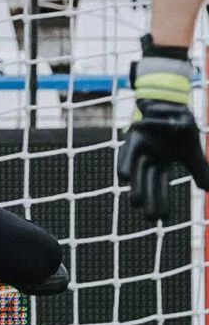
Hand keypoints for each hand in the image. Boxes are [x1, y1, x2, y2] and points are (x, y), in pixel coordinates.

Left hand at [117, 55, 208, 220]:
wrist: (171, 105)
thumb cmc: (178, 130)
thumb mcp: (191, 153)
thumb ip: (200, 171)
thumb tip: (208, 190)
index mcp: (160, 164)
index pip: (161, 186)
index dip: (161, 201)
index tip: (162, 219)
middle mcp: (147, 158)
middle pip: (145, 181)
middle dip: (146, 198)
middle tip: (145, 217)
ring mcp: (139, 147)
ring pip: (133, 168)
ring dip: (132, 182)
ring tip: (132, 198)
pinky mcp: (133, 135)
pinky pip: (127, 150)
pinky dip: (126, 162)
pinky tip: (123, 177)